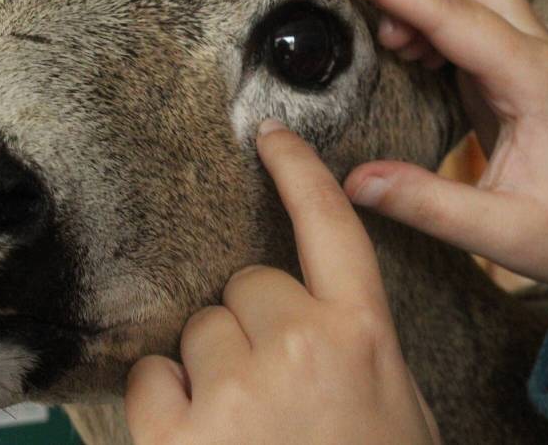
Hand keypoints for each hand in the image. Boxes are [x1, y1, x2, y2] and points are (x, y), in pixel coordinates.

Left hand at [125, 121, 439, 444]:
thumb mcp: (398, 399)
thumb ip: (359, 341)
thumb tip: (319, 311)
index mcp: (361, 334)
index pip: (326, 223)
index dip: (297, 169)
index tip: (269, 133)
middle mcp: (298, 349)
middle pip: (247, 283)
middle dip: (253, 324)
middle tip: (275, 384)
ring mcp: (235, 393)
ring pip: (199, 329)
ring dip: (212, 366)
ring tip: (244, 421)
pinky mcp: (177, 440)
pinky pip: (148, 376)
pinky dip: (165, 401)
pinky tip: (199, 435)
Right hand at [312, 0, 547, 330]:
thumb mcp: (501, 234)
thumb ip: (426, 205)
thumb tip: (353, 180)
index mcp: (533, 79)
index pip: (450, 9)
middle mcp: (531, 49)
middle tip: (358, 10)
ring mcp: (520, 50)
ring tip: (381, 44)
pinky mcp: (504, 62)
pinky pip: (458, 9)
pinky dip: (420, 12)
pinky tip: (403, 53)